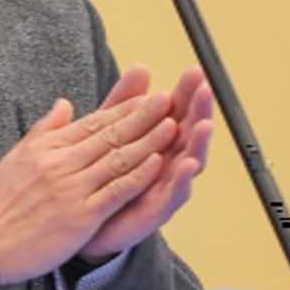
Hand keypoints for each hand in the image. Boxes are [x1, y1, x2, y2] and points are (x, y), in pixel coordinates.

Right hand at [0, 66, 174, 287]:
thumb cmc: (1, 202)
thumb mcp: (18, 156)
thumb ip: (45, 129)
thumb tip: (65, 103)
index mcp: (48, 147)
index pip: (92, 122)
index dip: (122, 109)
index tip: (145, 96)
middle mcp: (62, 162)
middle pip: (109, 135)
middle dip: (141, 116)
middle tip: (166, 98)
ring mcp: (72, 189)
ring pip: (117, 159)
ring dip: (147, 141)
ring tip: (171, 125)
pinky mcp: (80, 216)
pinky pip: (114, 192)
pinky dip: (137, 176)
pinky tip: (156, 164)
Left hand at [70, 65, 215, 269]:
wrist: (84, 222)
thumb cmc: (102, 175)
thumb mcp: (108, 131)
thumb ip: (125, 102)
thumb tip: (141, 67)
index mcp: (157, 141)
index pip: (178, 112)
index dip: (187, 93)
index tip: (194, 71)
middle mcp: (167, 162)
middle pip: (189, 134)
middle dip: (199, 111)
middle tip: (205, 91)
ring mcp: (164, 187)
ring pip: (189, 162)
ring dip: (198, 143)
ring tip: (205, 124)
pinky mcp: (155, 211)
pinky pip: (172, 195)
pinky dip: (181, 179)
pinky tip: (185, 164)